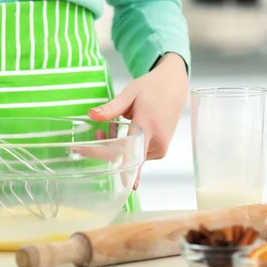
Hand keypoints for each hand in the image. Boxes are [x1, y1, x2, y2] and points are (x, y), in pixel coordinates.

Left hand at [88, 53, 188, 188]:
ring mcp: (159, 148)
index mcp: (148, 125)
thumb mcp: (130, 93)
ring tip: (109, 127)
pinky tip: (121, 133)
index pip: (132, 152)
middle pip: (126, 156)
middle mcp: (156, 141)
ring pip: (130, 157)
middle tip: (96, 133)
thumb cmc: (152, 88)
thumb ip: (111, 107)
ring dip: (116, 147)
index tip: (115, 179)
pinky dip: (126, 148)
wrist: (174, 87)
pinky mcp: (159, 151)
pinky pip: (137, 155)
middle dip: (106, 150)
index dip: (120, 166)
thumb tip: (91, 115)